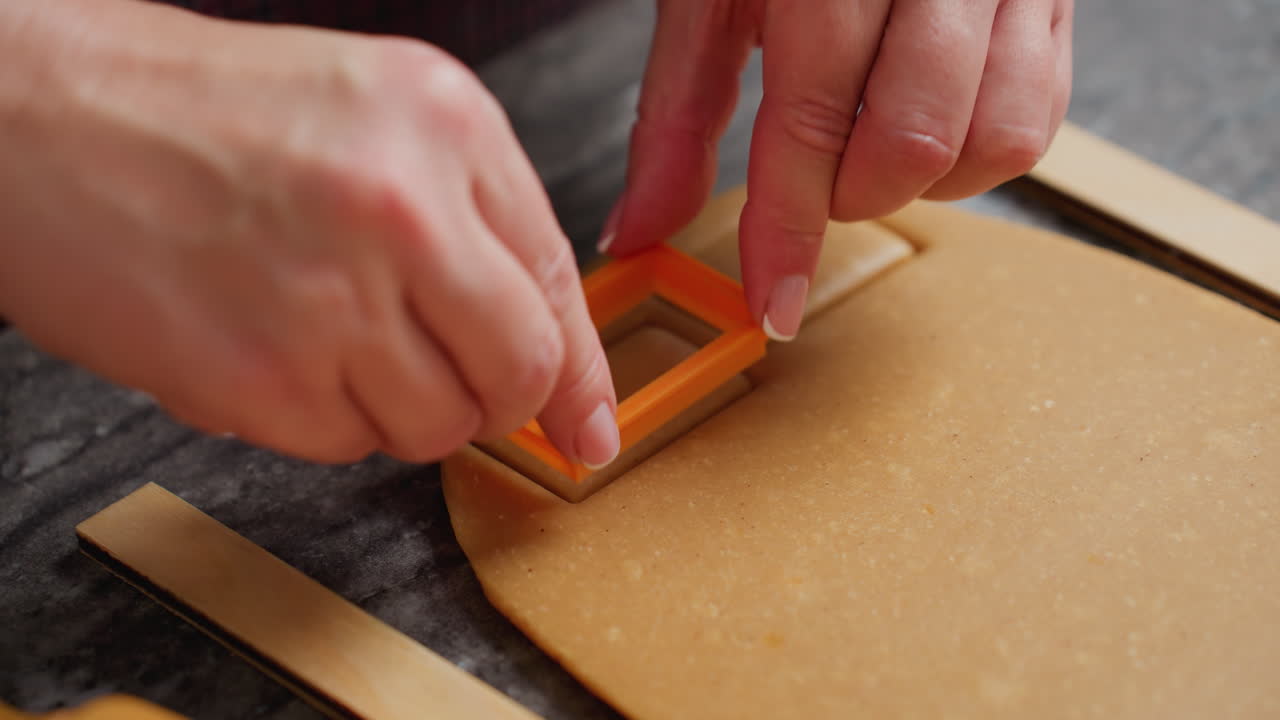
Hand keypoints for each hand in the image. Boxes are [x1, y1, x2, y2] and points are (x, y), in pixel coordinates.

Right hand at [0, 0, 619, 466]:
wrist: (36, 117)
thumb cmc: (198, 111)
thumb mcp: (377, 116)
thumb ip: (482, 229)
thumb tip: (559, 366)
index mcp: (444, 125)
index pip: (557, 284)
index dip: (581, 374)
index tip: (590, 427)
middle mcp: (401, 208)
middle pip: (518, 374)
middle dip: (497, 400)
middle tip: (447, 378)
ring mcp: (330, 298)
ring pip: (435, 426)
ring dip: (399, 405)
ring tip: (327, 331)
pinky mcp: (260, 379)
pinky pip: (346, 445)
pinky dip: (324, 417)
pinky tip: (272, 344)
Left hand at [600, 0, 1073, 339]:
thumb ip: (678, 113)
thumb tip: (642, 228)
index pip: (813, 123)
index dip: (788, 230)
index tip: (772, 303)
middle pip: (915, 143)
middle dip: (852, 197)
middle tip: (815, 176)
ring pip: (997, 140)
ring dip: (923, 181)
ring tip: (871, 137)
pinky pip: (1042, 114)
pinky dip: (979, 151)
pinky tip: (928, 119)